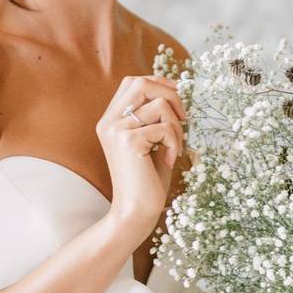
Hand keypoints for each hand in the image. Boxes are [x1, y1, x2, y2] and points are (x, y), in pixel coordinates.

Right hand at [96, 75, 185, 236]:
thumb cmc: (147, 179)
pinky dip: (175, 142)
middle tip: (183, 120)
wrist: (135, 211)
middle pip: (142, 82)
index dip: (159, 84)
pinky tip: (169, 160)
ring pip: (160, 104)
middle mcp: (109, 121)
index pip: (133, 82)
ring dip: (177, 126)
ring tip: (173, 148)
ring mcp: (116, 130)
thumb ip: (154, 117)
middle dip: (171, 96)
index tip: (177, 103)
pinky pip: (165, 127)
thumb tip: (176, 90)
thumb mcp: (150, 140)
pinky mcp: (129, 142)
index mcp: (111, 119)